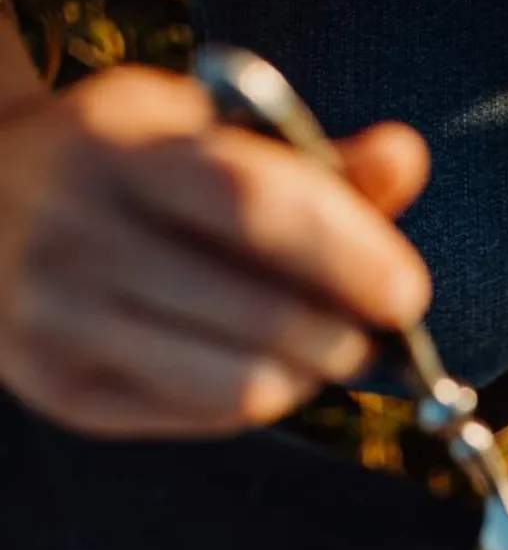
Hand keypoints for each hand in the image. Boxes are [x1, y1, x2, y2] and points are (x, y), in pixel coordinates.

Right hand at [0, 64, 431, 436]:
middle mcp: (73, 232)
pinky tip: (261, 368)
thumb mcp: (194, 132)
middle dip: (345, 334)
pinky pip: (206, 417)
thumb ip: (304, 156)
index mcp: (112, 145)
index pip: (256, 204)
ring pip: (242, 385)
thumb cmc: (122, 168)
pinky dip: (259, 399)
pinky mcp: (64, 392)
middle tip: (373, 331)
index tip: (406, 293)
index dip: (349, 254)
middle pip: (261, 314)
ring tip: (324, 351)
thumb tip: (406, 158)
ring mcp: (59, 320)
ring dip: (311, 377)